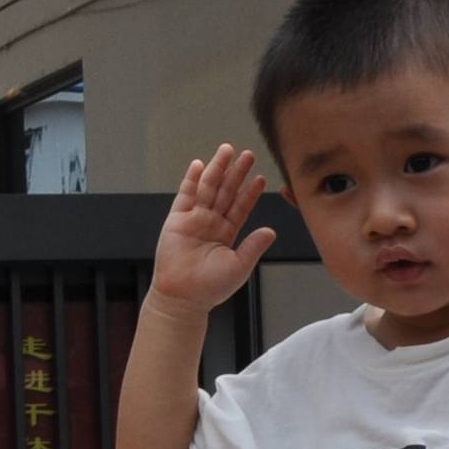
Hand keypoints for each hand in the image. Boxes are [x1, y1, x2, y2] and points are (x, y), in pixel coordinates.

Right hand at [151, 146, 276, 308]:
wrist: (183, 297)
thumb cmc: (210, 287)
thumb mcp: (239, 266)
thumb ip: (254, 246)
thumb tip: (271, 231)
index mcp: (226, 233)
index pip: (241, 207)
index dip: (251, 192)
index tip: (261, 177)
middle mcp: (211, 223)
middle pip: (226, 192)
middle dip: (237, 173)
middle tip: (247, 155)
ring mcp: (194, 220)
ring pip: (208, 189)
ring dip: (217, 169)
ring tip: (227, 151)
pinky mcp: (177, 221)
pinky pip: (185, 196)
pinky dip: (191, 180)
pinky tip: (199, 165)